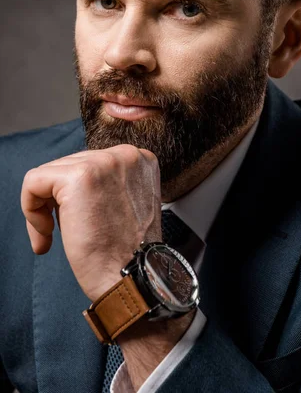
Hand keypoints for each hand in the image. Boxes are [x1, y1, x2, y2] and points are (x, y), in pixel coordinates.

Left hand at [20, 145, 161, 300]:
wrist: (132, 277)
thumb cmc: (125, 252)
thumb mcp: (126, 204)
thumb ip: (107, 183)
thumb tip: (65, 181)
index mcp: (140, 159)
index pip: (90, 164)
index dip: (75, 195)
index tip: (78, 222)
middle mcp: (126, 154)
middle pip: (69, 165)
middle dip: (57, 201)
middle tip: (57, 234)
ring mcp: (104, 162)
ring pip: (49, 173)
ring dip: (44, 208)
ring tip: (51, 237)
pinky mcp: (78, 176)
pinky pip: (33, 182)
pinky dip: (30, 210)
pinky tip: (46, 234)